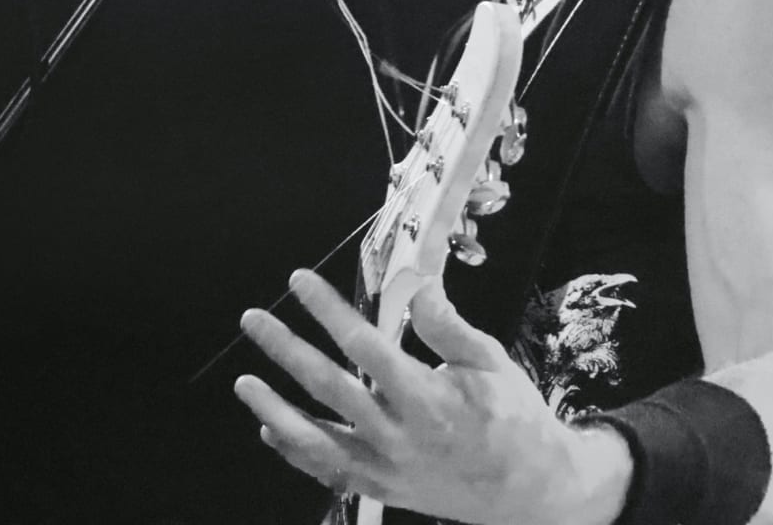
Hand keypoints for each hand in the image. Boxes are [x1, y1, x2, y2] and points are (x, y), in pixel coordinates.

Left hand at [234, 269, 631, 524]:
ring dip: (275, 409)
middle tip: (254, 320)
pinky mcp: (380, 488)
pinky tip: (271, 428)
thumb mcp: (490, 363)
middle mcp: (398, 436)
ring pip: (316, 440)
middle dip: (285, 351)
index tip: (300, 282)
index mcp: (427, 399)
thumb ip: (448, 327)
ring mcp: (385, 467)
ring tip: (244, 382)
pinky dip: (296, 451)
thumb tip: (416, 285)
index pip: (364, 346)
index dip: (328, 310)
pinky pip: (328, 471)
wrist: (529, 490)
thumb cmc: (513, 417)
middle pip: (328, 387)